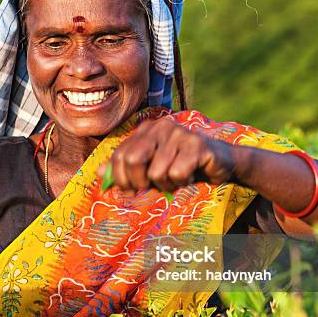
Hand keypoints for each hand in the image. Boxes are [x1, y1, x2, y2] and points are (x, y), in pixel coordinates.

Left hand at [99, 117, 236, 193]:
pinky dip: (183, 181)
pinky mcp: (197, 145)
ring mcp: (179, 134)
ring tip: (178, 178)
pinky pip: (177, 173)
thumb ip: (124, 169)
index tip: (133, 189)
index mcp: (146, 130)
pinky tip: (191, 174)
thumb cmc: (181, 167)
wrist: (219, 163)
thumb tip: (98, 173)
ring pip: (157, 172)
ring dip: (167, 185)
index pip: (120, 156)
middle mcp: (160, 126)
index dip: (122, 179)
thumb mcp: (150, 168)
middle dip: (141, 182)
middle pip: (133, 160)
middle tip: (154, 186)